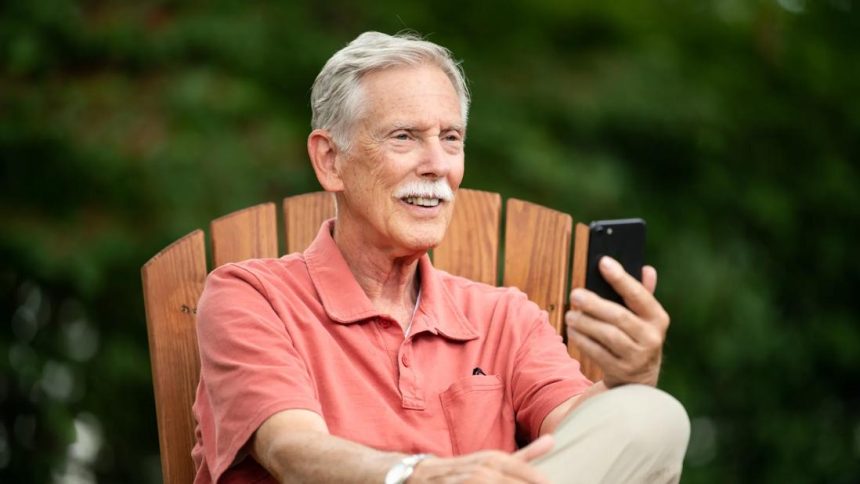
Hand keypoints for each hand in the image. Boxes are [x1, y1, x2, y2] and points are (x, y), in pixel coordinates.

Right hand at [408, 435, 553, 482]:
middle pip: (504, 479)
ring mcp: (463, 482)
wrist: (422, 475)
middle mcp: (479, 471)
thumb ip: (525, 455)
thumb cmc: (465, 469)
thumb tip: (553, 440)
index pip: (518, 468)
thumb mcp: (494, 460)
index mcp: (491, 460)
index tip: (550, 483)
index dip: (534, 478)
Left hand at [565, 256, 668, 387]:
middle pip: (619, 317)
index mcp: (658, 318)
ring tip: (570, 315)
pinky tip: (573, 331)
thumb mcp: (645, 318)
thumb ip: (643, 293)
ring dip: (585, 323)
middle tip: (575, 294)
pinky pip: (597, 353)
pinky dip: (582, 340)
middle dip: (594, 304)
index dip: (621, 278)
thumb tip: (647, 269)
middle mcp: (651, 338)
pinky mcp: (619, 370)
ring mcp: (636, 357)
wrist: (639, 380)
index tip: (603, 262)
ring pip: (607, 335)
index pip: (639, 295)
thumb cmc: (637, 337)